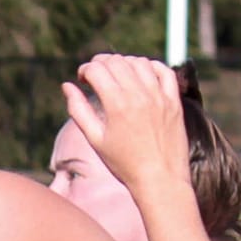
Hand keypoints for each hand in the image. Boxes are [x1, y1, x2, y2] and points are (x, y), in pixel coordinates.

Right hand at [61, 54, 189, 195]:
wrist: (159, 178)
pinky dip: (149, 66)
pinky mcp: (174, 100)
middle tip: (95, 73)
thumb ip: (78, 110)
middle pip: (117, 62)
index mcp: (117, 105)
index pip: (97, 70)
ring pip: (139, 62)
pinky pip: (163, 71)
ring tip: (116, 73)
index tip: (81, 78)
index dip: (85, 70)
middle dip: (101, 62)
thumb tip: (67, 86)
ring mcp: (159, 95)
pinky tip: (140, 73)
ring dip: (123, 62)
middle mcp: (139, 95)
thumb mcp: (95, 139)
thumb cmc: (123, 163)